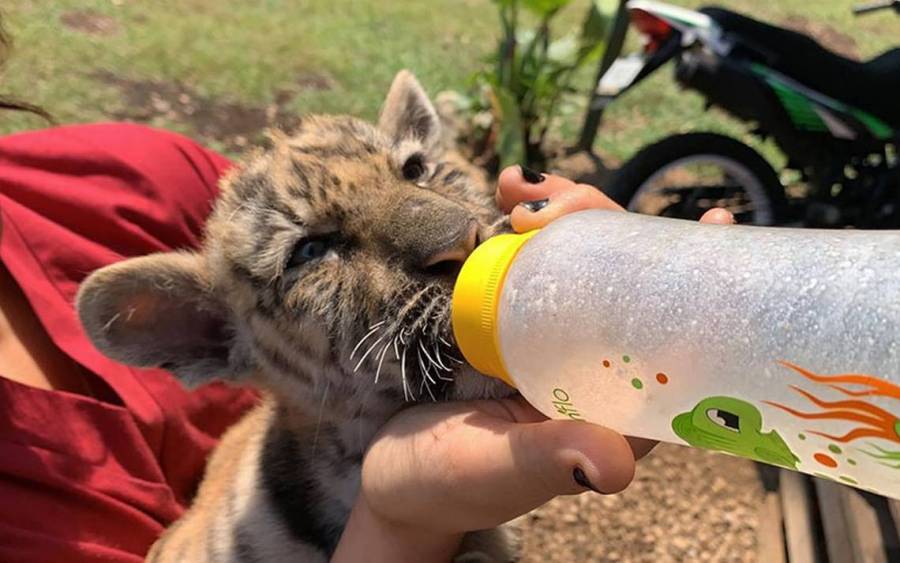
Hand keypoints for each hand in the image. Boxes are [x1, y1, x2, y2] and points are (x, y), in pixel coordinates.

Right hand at [332, 167, 734, 562]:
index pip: (675, 339)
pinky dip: (519, 221)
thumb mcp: (499, 471)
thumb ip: (552, 461)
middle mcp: (593, 366)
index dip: (696, 281)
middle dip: (602, 225)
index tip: (715, 222)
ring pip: (577, 260)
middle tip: (558, 202)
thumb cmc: (448, 484)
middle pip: (622, 281)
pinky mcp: (511, 320)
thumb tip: (617, 468)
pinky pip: (528, 261)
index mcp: (616, 406)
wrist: (389, 472)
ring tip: (516, 189)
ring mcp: (551, 338)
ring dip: (558, 212)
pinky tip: (502, 191)